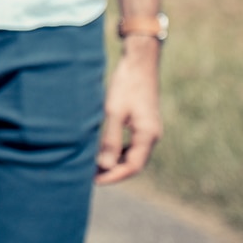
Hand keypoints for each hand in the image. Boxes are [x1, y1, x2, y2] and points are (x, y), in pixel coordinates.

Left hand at [96, 39, 162, 184]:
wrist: (140, 62)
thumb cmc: (126, 84)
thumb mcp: (113, 112)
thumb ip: (110, 139)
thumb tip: (105, 165)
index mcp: (148, 134)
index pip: (133, 166)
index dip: (113, 176)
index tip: (93, 180)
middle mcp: (153, 135)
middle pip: (134, 163)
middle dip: (113, 172)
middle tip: (90, 175)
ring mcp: (150, 129)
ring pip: (134, 155)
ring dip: (116, 162)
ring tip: (95, 166)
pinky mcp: (144, 123)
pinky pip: (133, 144)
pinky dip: (119, 151)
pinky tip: (104, 150)